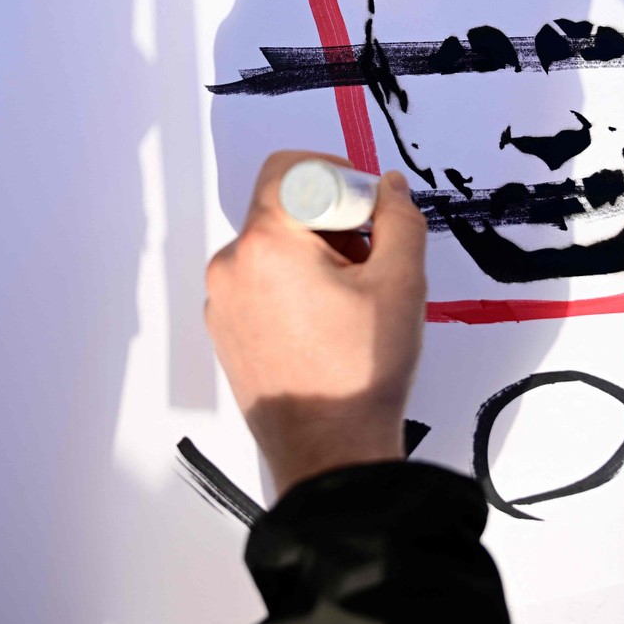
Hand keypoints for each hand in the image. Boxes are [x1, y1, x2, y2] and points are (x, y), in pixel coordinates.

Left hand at [205, 150, 427, 496]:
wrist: (330, 455)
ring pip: (273, 249)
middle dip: (333, 222)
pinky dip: (294, 287)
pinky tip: (328, 325)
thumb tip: (388, 187)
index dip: (338, 175)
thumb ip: (399, 218)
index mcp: (265, 245)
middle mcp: (231, 267)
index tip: (369, 209)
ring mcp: (222, 302)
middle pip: (283, 209)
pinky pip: (260, 284)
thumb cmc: (360, 374)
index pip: (291, 168)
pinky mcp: (225, 331)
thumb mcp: (402, 283)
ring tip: (353, 302)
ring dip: (315, 257)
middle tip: (371, 261)